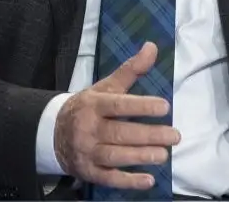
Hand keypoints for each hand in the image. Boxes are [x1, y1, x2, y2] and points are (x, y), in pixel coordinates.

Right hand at [54, 42, 180, 190]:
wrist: (54, 132)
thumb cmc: (88, 107)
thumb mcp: (106, 86)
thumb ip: (131, 70)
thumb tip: (152, 47)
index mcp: (94, 104)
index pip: (118, 105)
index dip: (142, 106)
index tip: (165, 107)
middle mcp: (88, 128)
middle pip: (120, 133)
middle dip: (149, 135)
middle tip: (174, 136)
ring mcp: (87, 152)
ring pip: (115, 156)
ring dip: (141, 157)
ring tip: (164, 155)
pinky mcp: (88, 172)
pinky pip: (109, 178)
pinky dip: (128, 181)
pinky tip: (148, 180)